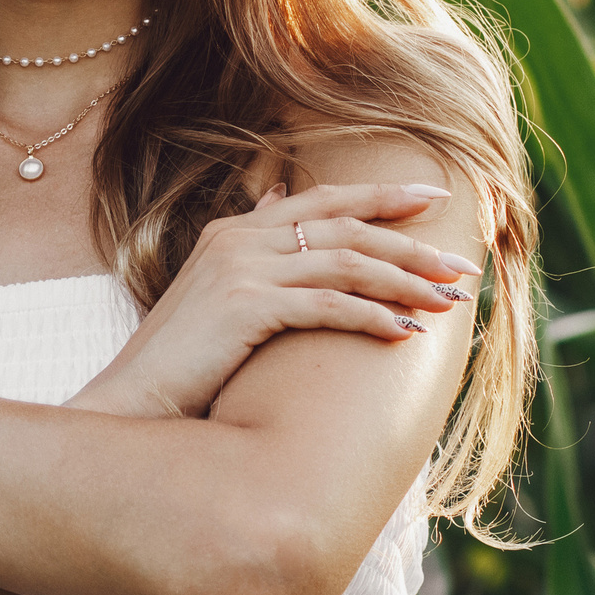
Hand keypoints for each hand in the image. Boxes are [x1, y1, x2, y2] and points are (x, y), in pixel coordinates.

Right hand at [70, 181, 480, 418]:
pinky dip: (372, 316)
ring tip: (447, 302)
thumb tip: (279, 196)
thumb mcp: (215, 289)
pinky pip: (327, 304)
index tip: (435, 198)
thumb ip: (251, 244)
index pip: (323, 199)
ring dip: (404, 282)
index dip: (382, 195)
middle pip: (346, 227)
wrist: (133, 400)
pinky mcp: (246, 306)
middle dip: (410, 244)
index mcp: (235, 229)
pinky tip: (405, 334)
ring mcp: (241, 269)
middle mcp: (240, 238)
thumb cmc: (181, 360)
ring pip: (345, 262)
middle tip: (461, 264)